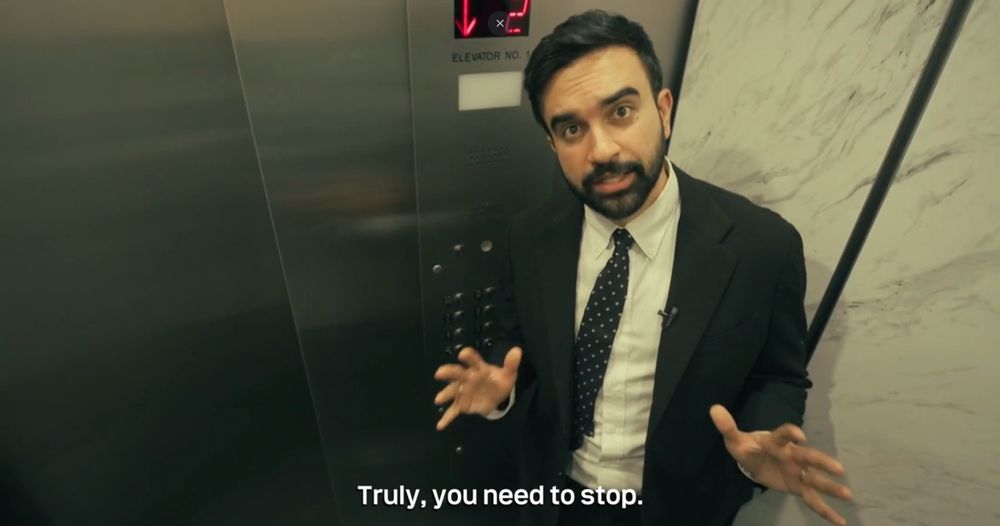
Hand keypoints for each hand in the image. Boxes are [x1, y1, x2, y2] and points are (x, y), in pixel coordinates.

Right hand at [433, 346, 521, 430]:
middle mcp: (467, 378)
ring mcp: (463, 391)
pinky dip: (446, 418)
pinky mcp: (462, 404)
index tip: (463, 354)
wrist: (496, 396)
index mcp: (478, 368)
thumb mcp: (508, 374)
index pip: (472, 360)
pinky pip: (453, 411)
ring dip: (445, 394)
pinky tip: (440, 425)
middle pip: (457, 373)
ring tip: (438, 399)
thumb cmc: (498, 381)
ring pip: (452, 391)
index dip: (468, 356)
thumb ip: (511, 364)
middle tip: (439, 373)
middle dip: (448, 373)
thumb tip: (517, 350)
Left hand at [710, 404, 852, 525]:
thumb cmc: (747, 447)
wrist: (754, 458)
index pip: (784, 434)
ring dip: (831, 487)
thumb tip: (714, 409)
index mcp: (776, 441)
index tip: (799, 436)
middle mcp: (792, 455)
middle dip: (822, 462)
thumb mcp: (735, 439)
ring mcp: (798, 472)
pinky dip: (826, 511)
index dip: (791, 433)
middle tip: (838, 469)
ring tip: (848, 495)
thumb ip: (727, 427)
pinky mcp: (798, 487)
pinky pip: (813, 500)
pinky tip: (840, 522)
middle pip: (809, 457)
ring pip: (816, 479)